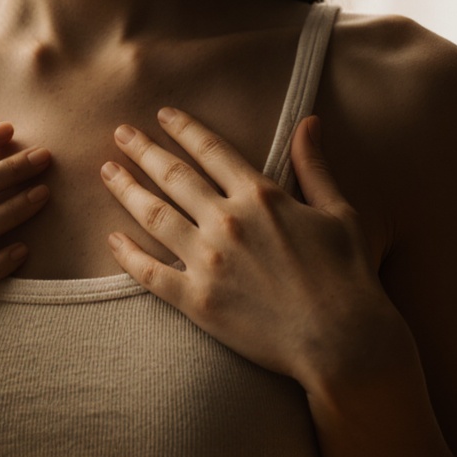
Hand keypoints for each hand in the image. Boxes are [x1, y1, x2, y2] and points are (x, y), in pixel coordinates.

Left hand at [100, 107, 401, 385]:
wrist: (343, 340)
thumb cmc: (348, 275)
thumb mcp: (339, 211)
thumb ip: (314, 166)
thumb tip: (309, 121)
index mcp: (261, 196)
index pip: (211, 151)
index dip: (183, 129)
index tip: (161, 115)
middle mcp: (228, 222)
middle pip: (173, 175)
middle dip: (142, 150)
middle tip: (119, 133)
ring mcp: (208, 261)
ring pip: (153, 215)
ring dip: (126, 190)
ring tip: (107, 172)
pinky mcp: (197, 300)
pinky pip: (150, 273)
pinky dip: (127, 254)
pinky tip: (111, 239)